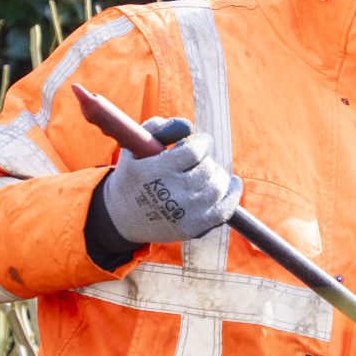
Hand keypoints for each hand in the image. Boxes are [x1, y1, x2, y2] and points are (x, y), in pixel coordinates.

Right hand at [101, 117, 243, 245]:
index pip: (195, 151)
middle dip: (206, 160)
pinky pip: (224, 210)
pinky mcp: (194, 228)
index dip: (203, 142)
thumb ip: (159, 128)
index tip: (201, 142)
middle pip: (207, 169)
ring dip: (217, 175)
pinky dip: (233, 194)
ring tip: (207, 173)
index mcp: (156, 171)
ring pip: (218, 187)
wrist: (121, 217)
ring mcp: (184, 213)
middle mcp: (171, 193)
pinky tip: (234, 183)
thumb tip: (188, 127)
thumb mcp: (135, 146)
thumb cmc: (133, 175)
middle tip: (199, 161)